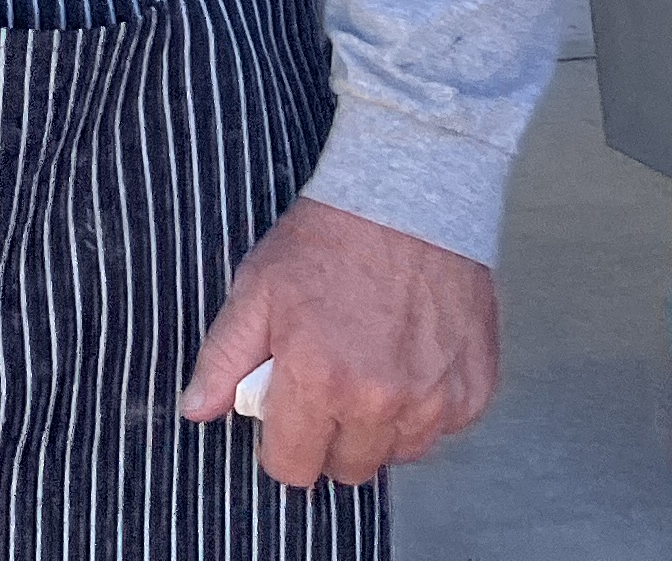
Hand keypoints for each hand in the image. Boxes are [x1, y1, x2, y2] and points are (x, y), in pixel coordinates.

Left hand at [182, 196, 499, 486]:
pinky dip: (423, 408)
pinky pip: (443, 429)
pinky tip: (405, 362)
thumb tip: (196, 410)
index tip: (283, 420)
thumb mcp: (255, 291)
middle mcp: (382, 401)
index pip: (293, 466)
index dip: (281, 446)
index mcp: (320, 380)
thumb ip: (223, 359)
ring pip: (399, 454)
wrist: (406, 203)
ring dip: (379, 428)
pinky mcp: (475, 391)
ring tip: (366, 370)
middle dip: (329, 437)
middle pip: (348, 468)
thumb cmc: (327, 242)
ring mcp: (436, 400)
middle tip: (324, 387)